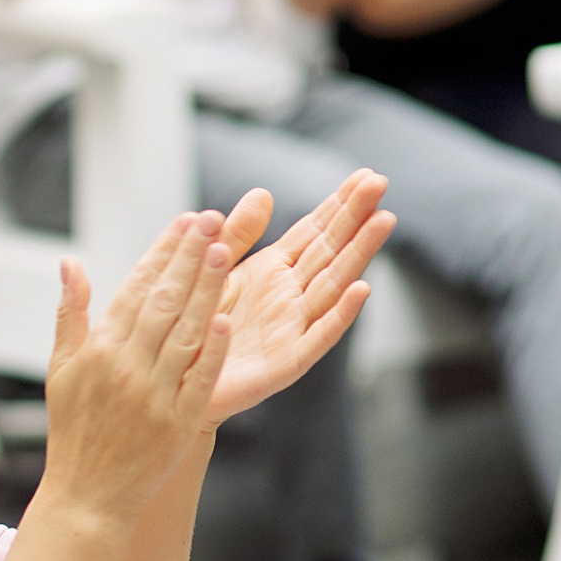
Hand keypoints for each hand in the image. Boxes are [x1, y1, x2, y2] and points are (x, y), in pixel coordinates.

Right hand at [36, 214, 236, 527]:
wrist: (87, 496)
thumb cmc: (74, 431)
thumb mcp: (62, 369)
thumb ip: (70, 313)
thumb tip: (69, 264)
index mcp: (98, 349)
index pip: (134, 287)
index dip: (162, 252)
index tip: (184, 221)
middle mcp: (125, 366)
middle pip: (163, 301)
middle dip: (189, 257)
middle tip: (212, 219)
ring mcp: (152, 393)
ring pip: (184, 330)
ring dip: (205, 289)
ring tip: (224, 251)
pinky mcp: (177, 421)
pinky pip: (197, 378)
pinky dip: (210, 348)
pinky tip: (224, 317)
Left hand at [198, 170, 394, 426]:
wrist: (177, 384)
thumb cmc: (196, 328)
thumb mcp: (214, 272)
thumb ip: (237, 235)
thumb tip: (263, 191)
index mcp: (273, 272)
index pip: (314, 231)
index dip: (340, 204)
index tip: (366, 176)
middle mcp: (290, 297)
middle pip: (330, 251)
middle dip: (356, 217)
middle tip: (381, 181)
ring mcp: (293, 328)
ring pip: (333, 286)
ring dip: (359, 254)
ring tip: (383, 221)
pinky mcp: (287, 363)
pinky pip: (318, 337)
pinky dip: (340, 315)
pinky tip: (362, 290)